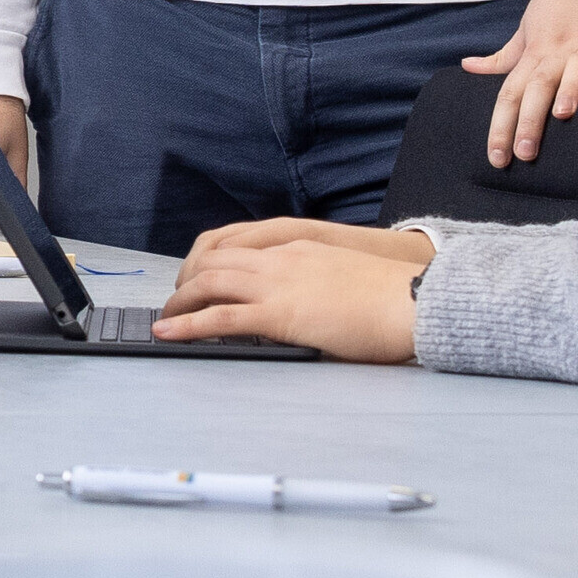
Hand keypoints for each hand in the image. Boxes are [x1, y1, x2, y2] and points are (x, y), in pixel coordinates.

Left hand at [152, 218, 436, 359]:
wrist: (414, 301)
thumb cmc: (393, 297)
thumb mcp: (346, 277)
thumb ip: (318, 283)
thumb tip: (306, 304)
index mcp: (298, 246)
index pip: (237, 244)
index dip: (208, 261)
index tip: (196, 278)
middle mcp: (281, 258)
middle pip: (214, 259)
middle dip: (187, 279)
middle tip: (174, 300)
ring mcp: (278, 283)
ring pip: (209, 283)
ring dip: (180, 300)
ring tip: (164, 317)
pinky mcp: (279, 314)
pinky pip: (220, 317)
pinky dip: (187, 324)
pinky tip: (168, 332)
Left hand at [463, 0, 577, 165]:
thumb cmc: (565, 1)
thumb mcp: (530, 27)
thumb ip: (504, 55)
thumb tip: (468, 67)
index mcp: (538, 51)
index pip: (510, 91)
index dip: (500, 126)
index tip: (495, 157)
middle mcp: (562, 49)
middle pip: (538, 85)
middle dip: (528, 121)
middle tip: (522, 154)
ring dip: (570, 89)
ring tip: (561, 115)